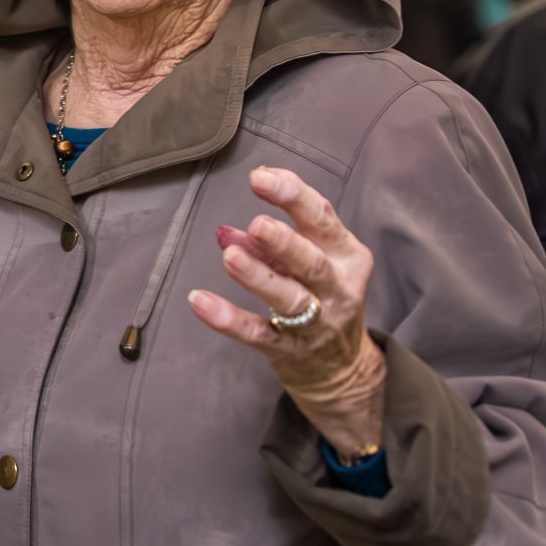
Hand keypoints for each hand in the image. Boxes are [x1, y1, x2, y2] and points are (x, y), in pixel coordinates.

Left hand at [188, 166, 386, 458]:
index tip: (260, 177)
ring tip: (230, 257)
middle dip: (285, 242)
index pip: (323, 219)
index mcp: (346, 256)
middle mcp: (336, 288)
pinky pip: (257, 334)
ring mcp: (315, 322)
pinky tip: (199, 301)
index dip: (294, 196)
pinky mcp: (289, 349)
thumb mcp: (309, 262)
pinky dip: (228, 319)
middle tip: (259, 224)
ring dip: (259, 276)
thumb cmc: (320, 296)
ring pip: (288, 298)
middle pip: (312, 262)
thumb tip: (227, 231)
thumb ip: (271, 244)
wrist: (342, 368)